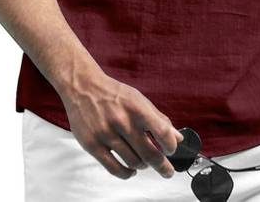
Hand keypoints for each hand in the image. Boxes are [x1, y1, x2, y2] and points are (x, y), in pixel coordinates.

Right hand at [60, 68, 183, 179]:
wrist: (82, 87)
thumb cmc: (113, 93)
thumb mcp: (138, 99)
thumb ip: (158, 118)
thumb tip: (177, 137)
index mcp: (136, 107)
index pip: (161, 131)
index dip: (170, 145)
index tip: (171, 150)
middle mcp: (122, 121)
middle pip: (149, 153)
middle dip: (162, 166)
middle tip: (167, 171)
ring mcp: (106, 134)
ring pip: (133, 162)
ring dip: (143, 166)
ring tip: (144, 163)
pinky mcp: (92, 145)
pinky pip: (114, 169)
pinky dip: (127, 174)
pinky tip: (131, 170)